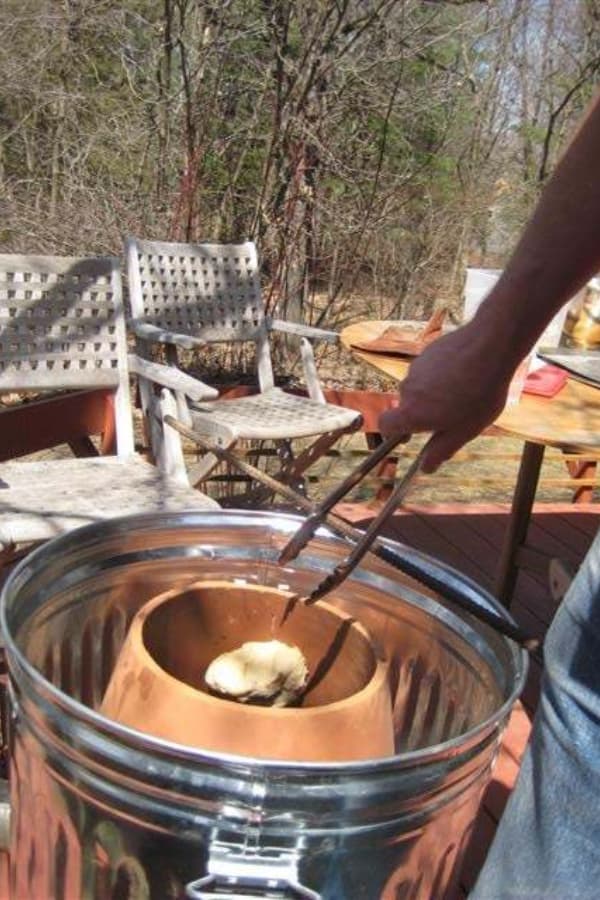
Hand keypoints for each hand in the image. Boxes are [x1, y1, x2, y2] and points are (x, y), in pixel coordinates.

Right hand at [379, 323, 514, 472]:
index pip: (385, 425)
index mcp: (412, 412)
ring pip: (420, 388)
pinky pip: (429, 371)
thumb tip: (425, 467)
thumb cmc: (478, 394)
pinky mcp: (427, 353)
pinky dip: (441, 376)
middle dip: (424, 412)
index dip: (393, 432)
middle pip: (407, 406)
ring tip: (465, 392)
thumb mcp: (463, 431)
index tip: (408, 436)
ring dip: (434, 394)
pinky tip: (464, 375)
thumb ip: (441, 450)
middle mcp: (407, 389)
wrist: (490, 347)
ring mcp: (416, 368)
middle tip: (453, 415)